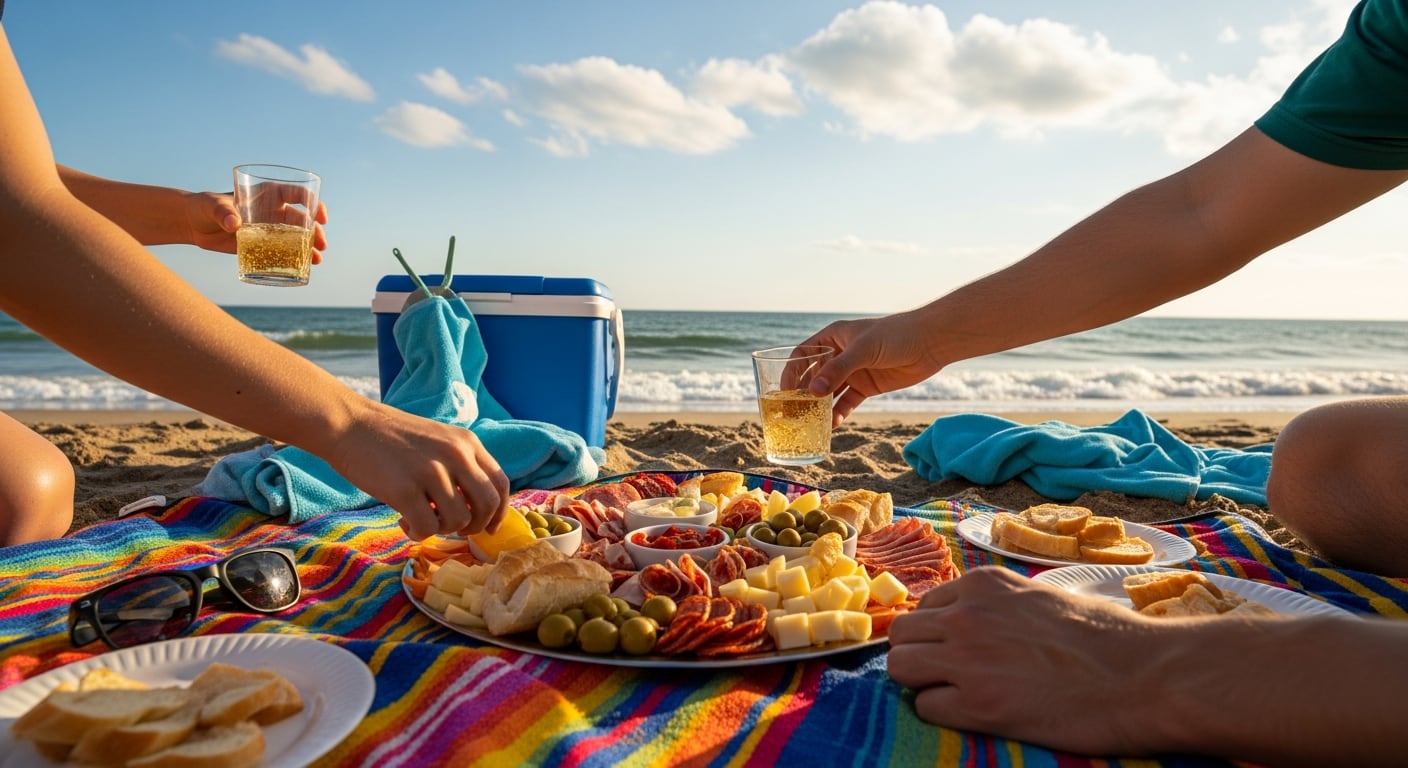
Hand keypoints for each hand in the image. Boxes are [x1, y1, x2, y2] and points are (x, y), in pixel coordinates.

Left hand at [183, 190, 327, 263]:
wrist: (194, 224)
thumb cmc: (204, 207)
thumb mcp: (213, 206)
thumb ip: (223, 212)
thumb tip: (234, 224)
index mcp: (268, 194)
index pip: (298, 194)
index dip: (314, 203)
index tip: (320, 217)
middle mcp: (274, 211)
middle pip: (303, 219)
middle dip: (315, 232)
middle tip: (321, 245)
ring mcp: (271, 229)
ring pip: (297, 237)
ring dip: (310, 248)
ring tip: (317, 260)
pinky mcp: (263, 245)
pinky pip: (284, 252)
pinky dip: (295, 259)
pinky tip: (303, 269)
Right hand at [326, 408, 509, 540]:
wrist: (349, 424)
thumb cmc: (391, 437)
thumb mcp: (438, 440)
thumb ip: (461, 465)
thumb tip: (477, 508)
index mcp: (466, 442)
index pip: (500, 483)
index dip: (499, 512)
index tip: (489, 527)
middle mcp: (455, 455)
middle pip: (487, 505)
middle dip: (476, 527)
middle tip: (456, 530)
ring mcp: (430, 472)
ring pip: (458, 520)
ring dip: (442, 529)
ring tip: (421, 518)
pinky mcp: (405, 490)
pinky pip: (428, 528)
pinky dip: (419, 533)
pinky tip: (404, 521)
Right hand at [798, 310, 944, 424]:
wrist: (929, 342)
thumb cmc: (895, 335)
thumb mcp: (862, 350)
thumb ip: (837, 370)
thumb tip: (813, 392)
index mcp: (833, 337)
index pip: (803, 354)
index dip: (791, 371)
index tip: (783, 391)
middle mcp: (839, 354)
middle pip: (813, 375)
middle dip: (802, 393)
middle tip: (792, 412)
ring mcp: (853, 372)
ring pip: (829, 392)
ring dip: (820, 406)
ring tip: (809, 423)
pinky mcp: (867, 387)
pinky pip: (847, 402)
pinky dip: (839, 413)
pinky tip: (832, 424)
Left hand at [887, 567, 1162, 756]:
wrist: (1146, 676)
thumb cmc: (1109, 638)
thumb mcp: (1043, 597)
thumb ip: (1001, 605)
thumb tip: (980, 620)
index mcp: (984, 585)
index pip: (925, 605)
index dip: (936, 632)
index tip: (954, 650)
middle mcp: (967, 615)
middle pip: (901, 634)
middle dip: (918, 655)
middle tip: (946, 676)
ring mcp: (968, 660)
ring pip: (900, 666)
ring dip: (921, 683)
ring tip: (955, 695)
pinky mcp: (979, 706)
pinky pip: (925, 707)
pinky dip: (943, 714)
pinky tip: (976, 715)